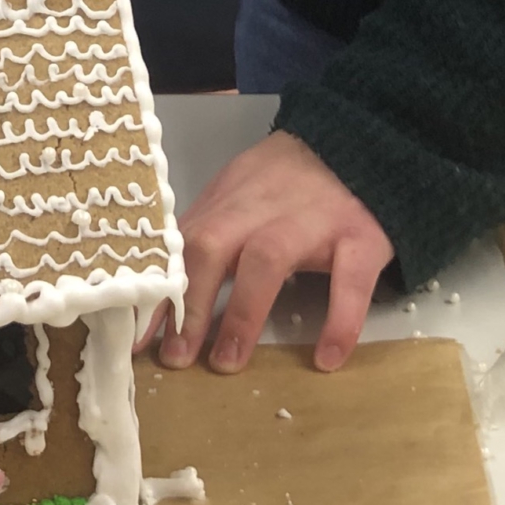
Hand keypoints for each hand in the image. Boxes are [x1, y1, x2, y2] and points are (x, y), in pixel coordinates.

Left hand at [143, 129, 393, 375]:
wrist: (367, 141)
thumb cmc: (294, 178)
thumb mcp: (242, 192)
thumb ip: (209, 229)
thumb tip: (163, 283)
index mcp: (230, 199)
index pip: (183, 246)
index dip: (159, 291)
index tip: (138, 339)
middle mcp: (263, 208)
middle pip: (213, 246)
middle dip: (190, 303)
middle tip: (177, 357)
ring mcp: (313, 220)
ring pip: (267, 259)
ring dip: (242, 313)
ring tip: (228, 363)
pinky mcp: (362, 235)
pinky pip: (350, 281)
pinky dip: (339, 320)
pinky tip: (328, 358)